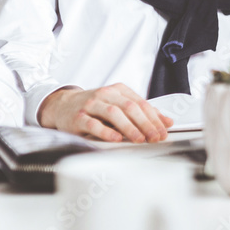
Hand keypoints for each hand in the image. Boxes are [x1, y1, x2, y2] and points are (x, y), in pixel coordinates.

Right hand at [38, 84, 172, 142]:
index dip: (154, 117)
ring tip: (139, 139)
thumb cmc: (95, 107)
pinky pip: (93, 124)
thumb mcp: (118, 105)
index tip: (163, 131)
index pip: (140, 103)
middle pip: (129, 107)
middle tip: (155, 137)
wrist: (62, 105)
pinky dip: (106, 132)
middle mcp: (105, 94)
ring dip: (129, 127)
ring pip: (113, 113)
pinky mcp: (78, 117)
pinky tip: (116, 139)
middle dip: (145, 123)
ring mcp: (90, 104)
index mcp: (118, 90)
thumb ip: (142, 113)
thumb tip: (167, 121)